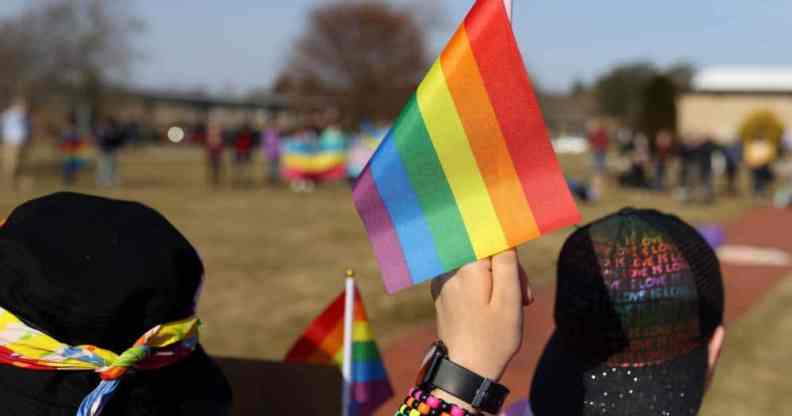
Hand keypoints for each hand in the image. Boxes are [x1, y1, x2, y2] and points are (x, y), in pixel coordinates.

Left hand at [431, 249, 532, 381]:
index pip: (492, 241)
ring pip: (476, 266)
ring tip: (506, 308)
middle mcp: (449, 270)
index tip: (519, 278)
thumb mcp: (509, 300)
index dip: (510, 256)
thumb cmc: (492, 338)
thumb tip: (503, 236)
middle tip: (523, 298)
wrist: (464, 371)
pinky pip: (465, 278)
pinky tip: (489, 309)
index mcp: (467, 268)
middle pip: (484, 254)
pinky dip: (480, 288)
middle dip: (506, 271)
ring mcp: (442, 281)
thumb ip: (507, 264)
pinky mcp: (441, 293)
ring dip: (495, 281)